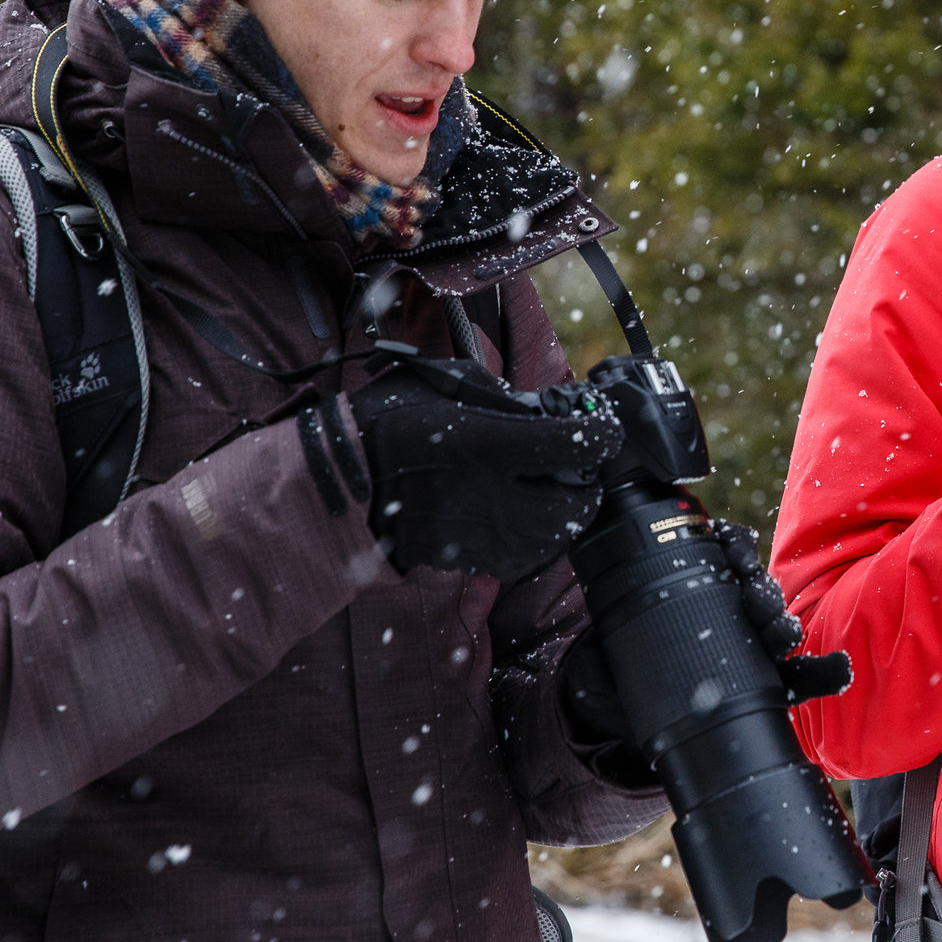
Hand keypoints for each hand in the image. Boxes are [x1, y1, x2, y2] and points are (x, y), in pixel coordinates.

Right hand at [347, 358, 622, 582]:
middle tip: (587, 467)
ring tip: (561, 493)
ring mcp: (479, 534)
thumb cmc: (385, 422)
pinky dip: (536, 541)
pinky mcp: (465, 559)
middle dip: (590, 485)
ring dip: (567, 516)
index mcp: (489, 444)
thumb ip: (496, 394)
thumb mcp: (442, 383)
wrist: (336, 482)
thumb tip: (535, 408)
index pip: (575, 445)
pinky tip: (527, 519)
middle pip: (575, 504)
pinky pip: (520, 559)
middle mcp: (491, 495)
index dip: (603, 434)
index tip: (606, 428)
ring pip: (552, 539)